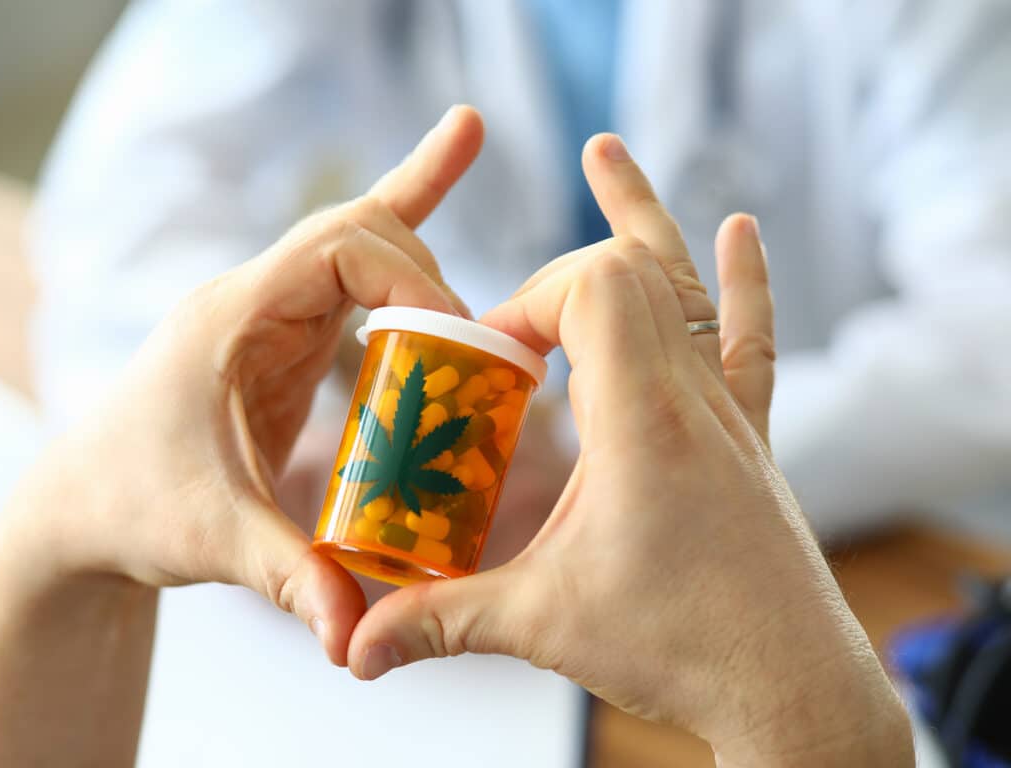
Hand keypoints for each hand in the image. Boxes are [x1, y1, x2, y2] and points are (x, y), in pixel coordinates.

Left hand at [0, 105, 483, 663]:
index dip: (409, 277)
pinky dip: (403, 218)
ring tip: (470, 143)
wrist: (86, 502)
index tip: (459, 339)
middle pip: (355, 232)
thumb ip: (285, 577)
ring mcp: (272, 312)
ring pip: (358, 240)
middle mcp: (255, 298)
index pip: (333, 251)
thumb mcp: (209, 538)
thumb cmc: (130, 504)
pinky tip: (446, 157)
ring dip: (416, 215)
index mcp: (232, 319)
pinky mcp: (291, 336)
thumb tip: (351, 633)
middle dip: (425, 267)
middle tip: (482, 333)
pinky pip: (356, 273)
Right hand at [345, 136, 910, 765]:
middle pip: (636, 265)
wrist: (792, 685)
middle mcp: (693, 397)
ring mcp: (729, 411)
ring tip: (607, 154)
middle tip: (530, 210)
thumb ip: (440, 621)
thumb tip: (353, 646)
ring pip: (691, 283)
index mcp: (642, 420)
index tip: (490, 360)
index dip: (527, 302)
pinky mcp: (749, 436)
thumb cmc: (680, 647)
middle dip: (563, 249)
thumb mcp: (543, 623)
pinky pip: (751, 337)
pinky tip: (741, 231)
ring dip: (644, 218)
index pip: (593, 288)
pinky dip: (741, 280)